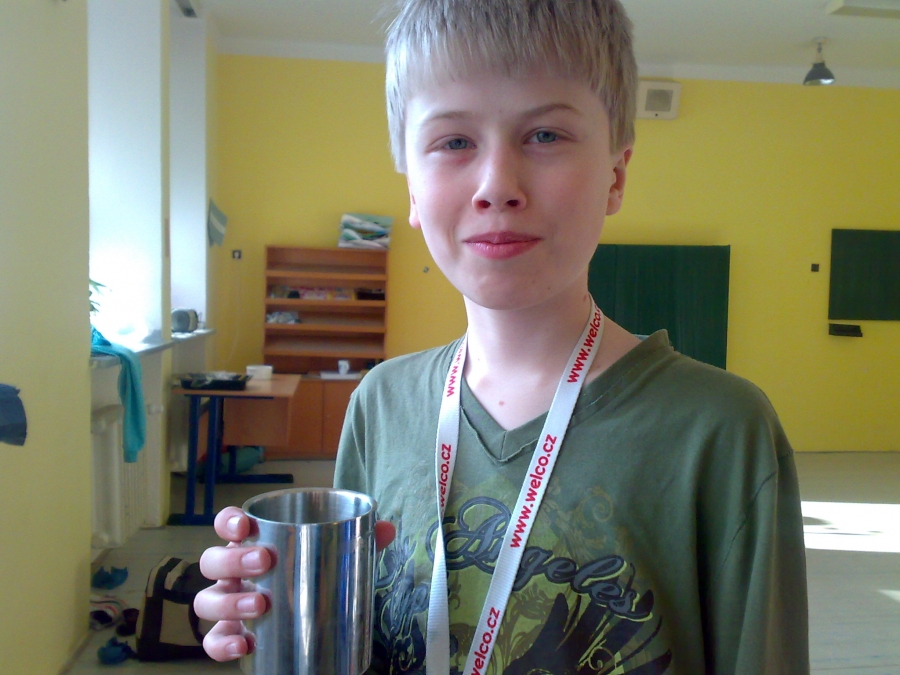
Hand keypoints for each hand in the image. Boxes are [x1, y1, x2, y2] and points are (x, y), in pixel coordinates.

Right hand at [195, 505, 395, 661]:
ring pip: (207, 601)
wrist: (308, 624)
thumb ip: (359, 540)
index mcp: (253, 544)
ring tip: (259, 605)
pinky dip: (222, 644)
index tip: (245, 525)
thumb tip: (386, 528)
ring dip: (227, 602)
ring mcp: (227, 605)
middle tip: (264, 562)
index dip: (228, 521)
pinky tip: (244, 644)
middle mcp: (233, 573)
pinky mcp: (230, 636)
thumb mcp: (336, 556)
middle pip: (214, 561)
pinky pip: (213, 642)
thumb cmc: (312, 577)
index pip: (228, 525)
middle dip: (233, 559)